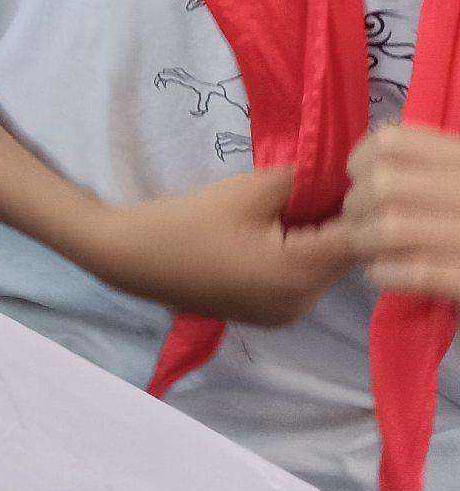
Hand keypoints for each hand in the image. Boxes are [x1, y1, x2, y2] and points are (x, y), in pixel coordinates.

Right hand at [84, 167, 354, 327]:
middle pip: (344, 258)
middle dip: (342, 221)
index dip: (361, 206)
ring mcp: (285, 315)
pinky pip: (303, 282)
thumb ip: (300, 181)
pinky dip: (301, 256)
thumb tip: (335, 175)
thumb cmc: (185, 222)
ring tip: (294, 207)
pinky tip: (275, 233)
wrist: (129, 258)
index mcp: (297, 275)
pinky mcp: (269, 315)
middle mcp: (300, 304)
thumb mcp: (246, 190)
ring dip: (321, 239)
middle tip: (322, 186)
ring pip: (324, 270)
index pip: (359, 240)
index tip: (349, 178)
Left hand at [347, 122, 459, 300]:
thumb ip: (426, 167)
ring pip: (392, 227)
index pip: (394, 141)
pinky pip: (416, 272)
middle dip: (356, 206)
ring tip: (366, 249)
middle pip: (384, 184)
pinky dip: (386, 272)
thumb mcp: (458, 178)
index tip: (359, 177)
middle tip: (358, 222)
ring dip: (364, 240)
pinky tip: (382, 274)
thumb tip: (360, 167)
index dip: (361, 158)